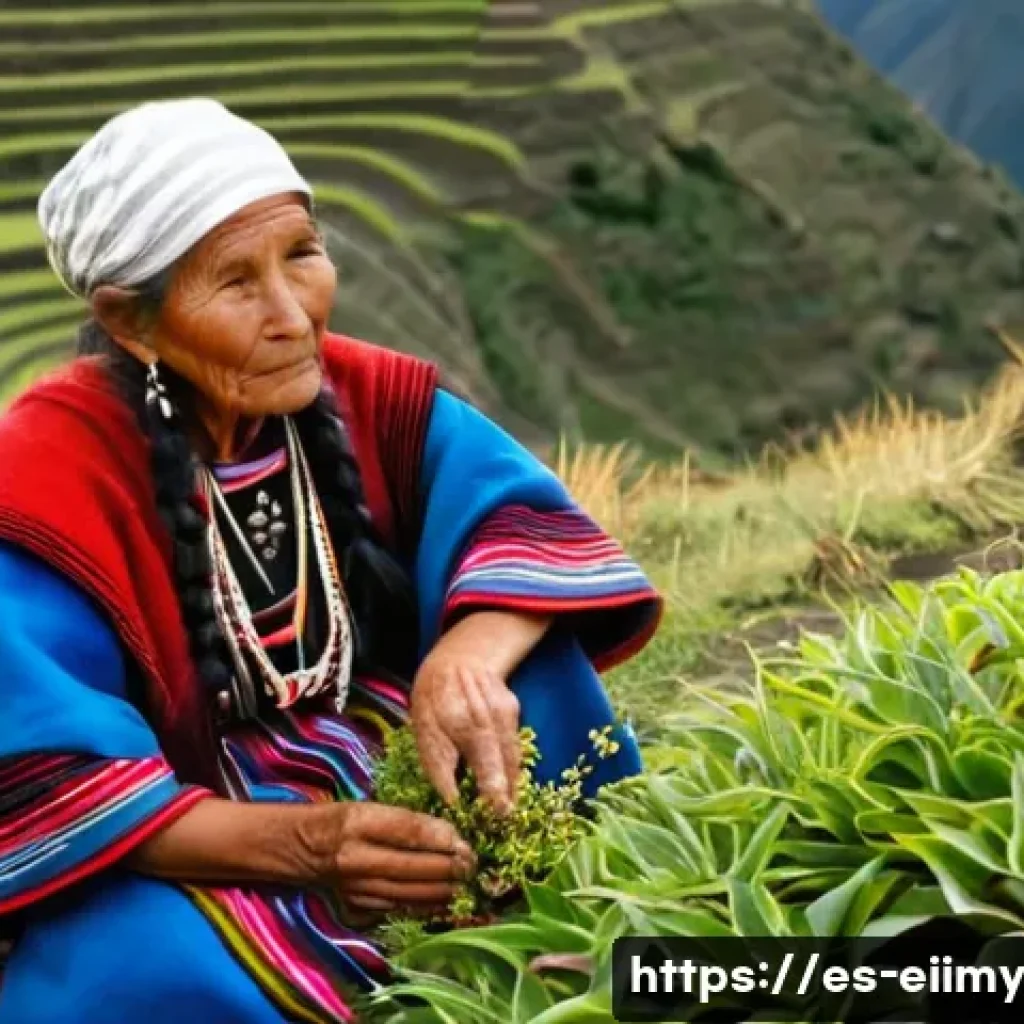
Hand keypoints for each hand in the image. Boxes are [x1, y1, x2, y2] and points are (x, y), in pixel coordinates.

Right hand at [306, 802, 475, 919]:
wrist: (299, 850)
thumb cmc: (341, 820)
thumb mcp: (369, 807)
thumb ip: (406, 821)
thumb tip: (450, 836)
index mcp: (357, 822)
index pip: (410, 831)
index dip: (442, 839)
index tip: (465, 842)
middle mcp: (355, 858)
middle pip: (414, 868)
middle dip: (450, 868)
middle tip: (473, 864)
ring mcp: (355, 889)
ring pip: (411, 894)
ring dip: (444, 891)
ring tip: (466, 883)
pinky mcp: (357, 910)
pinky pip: (400, 909)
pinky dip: (426, 905)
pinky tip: (445, 900)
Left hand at [409, 653, 521, 814]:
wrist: (460, 657)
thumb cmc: (434, 697)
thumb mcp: (424, 728)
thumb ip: (438, 764)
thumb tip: (452, 801)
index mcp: (466, 724)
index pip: (488, 764)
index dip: (495, 790)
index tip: (499, 812)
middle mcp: (492, 718)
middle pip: (507, 763)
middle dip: (508, 793)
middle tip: (506, 818)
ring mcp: (507, 713)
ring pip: (514, 755)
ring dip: (512, 782)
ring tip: (507, 806)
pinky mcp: (514, 711)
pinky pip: (514, 744)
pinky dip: (510, 764)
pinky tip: (504, 780)